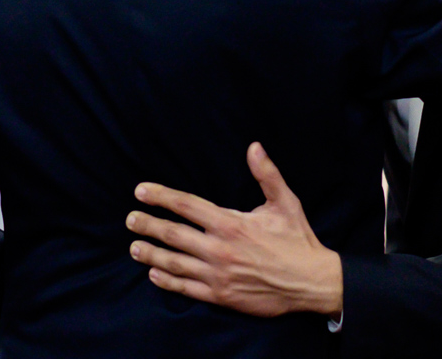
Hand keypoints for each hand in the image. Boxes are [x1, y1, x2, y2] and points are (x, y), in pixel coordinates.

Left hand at [126, 142, 342, 318]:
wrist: (312, 283)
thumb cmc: (298, 240)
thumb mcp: (285, 202)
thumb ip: (267, 174)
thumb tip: (254, 146)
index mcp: (231, 223)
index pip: (186, 206)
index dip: (161, 197)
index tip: (141, 191)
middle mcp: (220, 249)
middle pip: (173, 234)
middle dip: (148, 225)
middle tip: (129, 220)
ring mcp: (218, 274)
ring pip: (175, 263)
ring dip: (151, 253)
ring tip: (133, 247)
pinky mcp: (222, 296)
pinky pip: (187, 288)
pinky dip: (167, 282)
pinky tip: (153, 274)